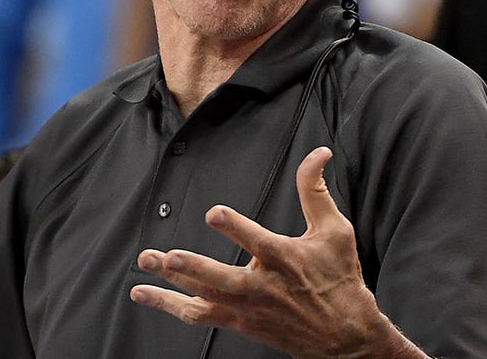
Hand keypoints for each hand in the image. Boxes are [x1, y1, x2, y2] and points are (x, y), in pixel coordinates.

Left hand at [130, 147, 425, 358]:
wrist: (343, 335)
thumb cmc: (339, 277)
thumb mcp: (335, 230)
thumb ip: (316, 190)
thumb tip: (319, 152)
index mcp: (286, 260)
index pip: (258, 242)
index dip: (236, 228)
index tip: (213, 212)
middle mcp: (263, 287)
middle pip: (221, 279)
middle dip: (192, 267)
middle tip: (166, 256)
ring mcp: (247, 307)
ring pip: (203, 298)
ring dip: (171, 284)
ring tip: (146, 265)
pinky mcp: (238, 321)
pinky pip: (198, 315)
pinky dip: (169, 305)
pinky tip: (143, 292)